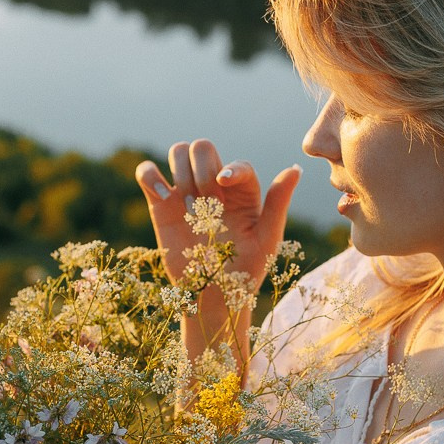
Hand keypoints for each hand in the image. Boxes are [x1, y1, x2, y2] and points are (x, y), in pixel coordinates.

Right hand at [137, 139, 299, 295]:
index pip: (236, 164)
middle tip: (207, 205)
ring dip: (182, 174)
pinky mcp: (161, 203)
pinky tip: (164, 198)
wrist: (212, 296)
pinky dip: (150, 176)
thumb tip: (296, 169)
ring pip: (178, 152)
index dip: (230, 168)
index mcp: (242, 191)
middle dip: (201, 170)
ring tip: (190, 208)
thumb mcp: (267, 239)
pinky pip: (147, 173)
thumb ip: (278, 203)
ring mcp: (186, 192)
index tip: (223, 184)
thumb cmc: (246, 271)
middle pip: (202, 147)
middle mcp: (213, 185)